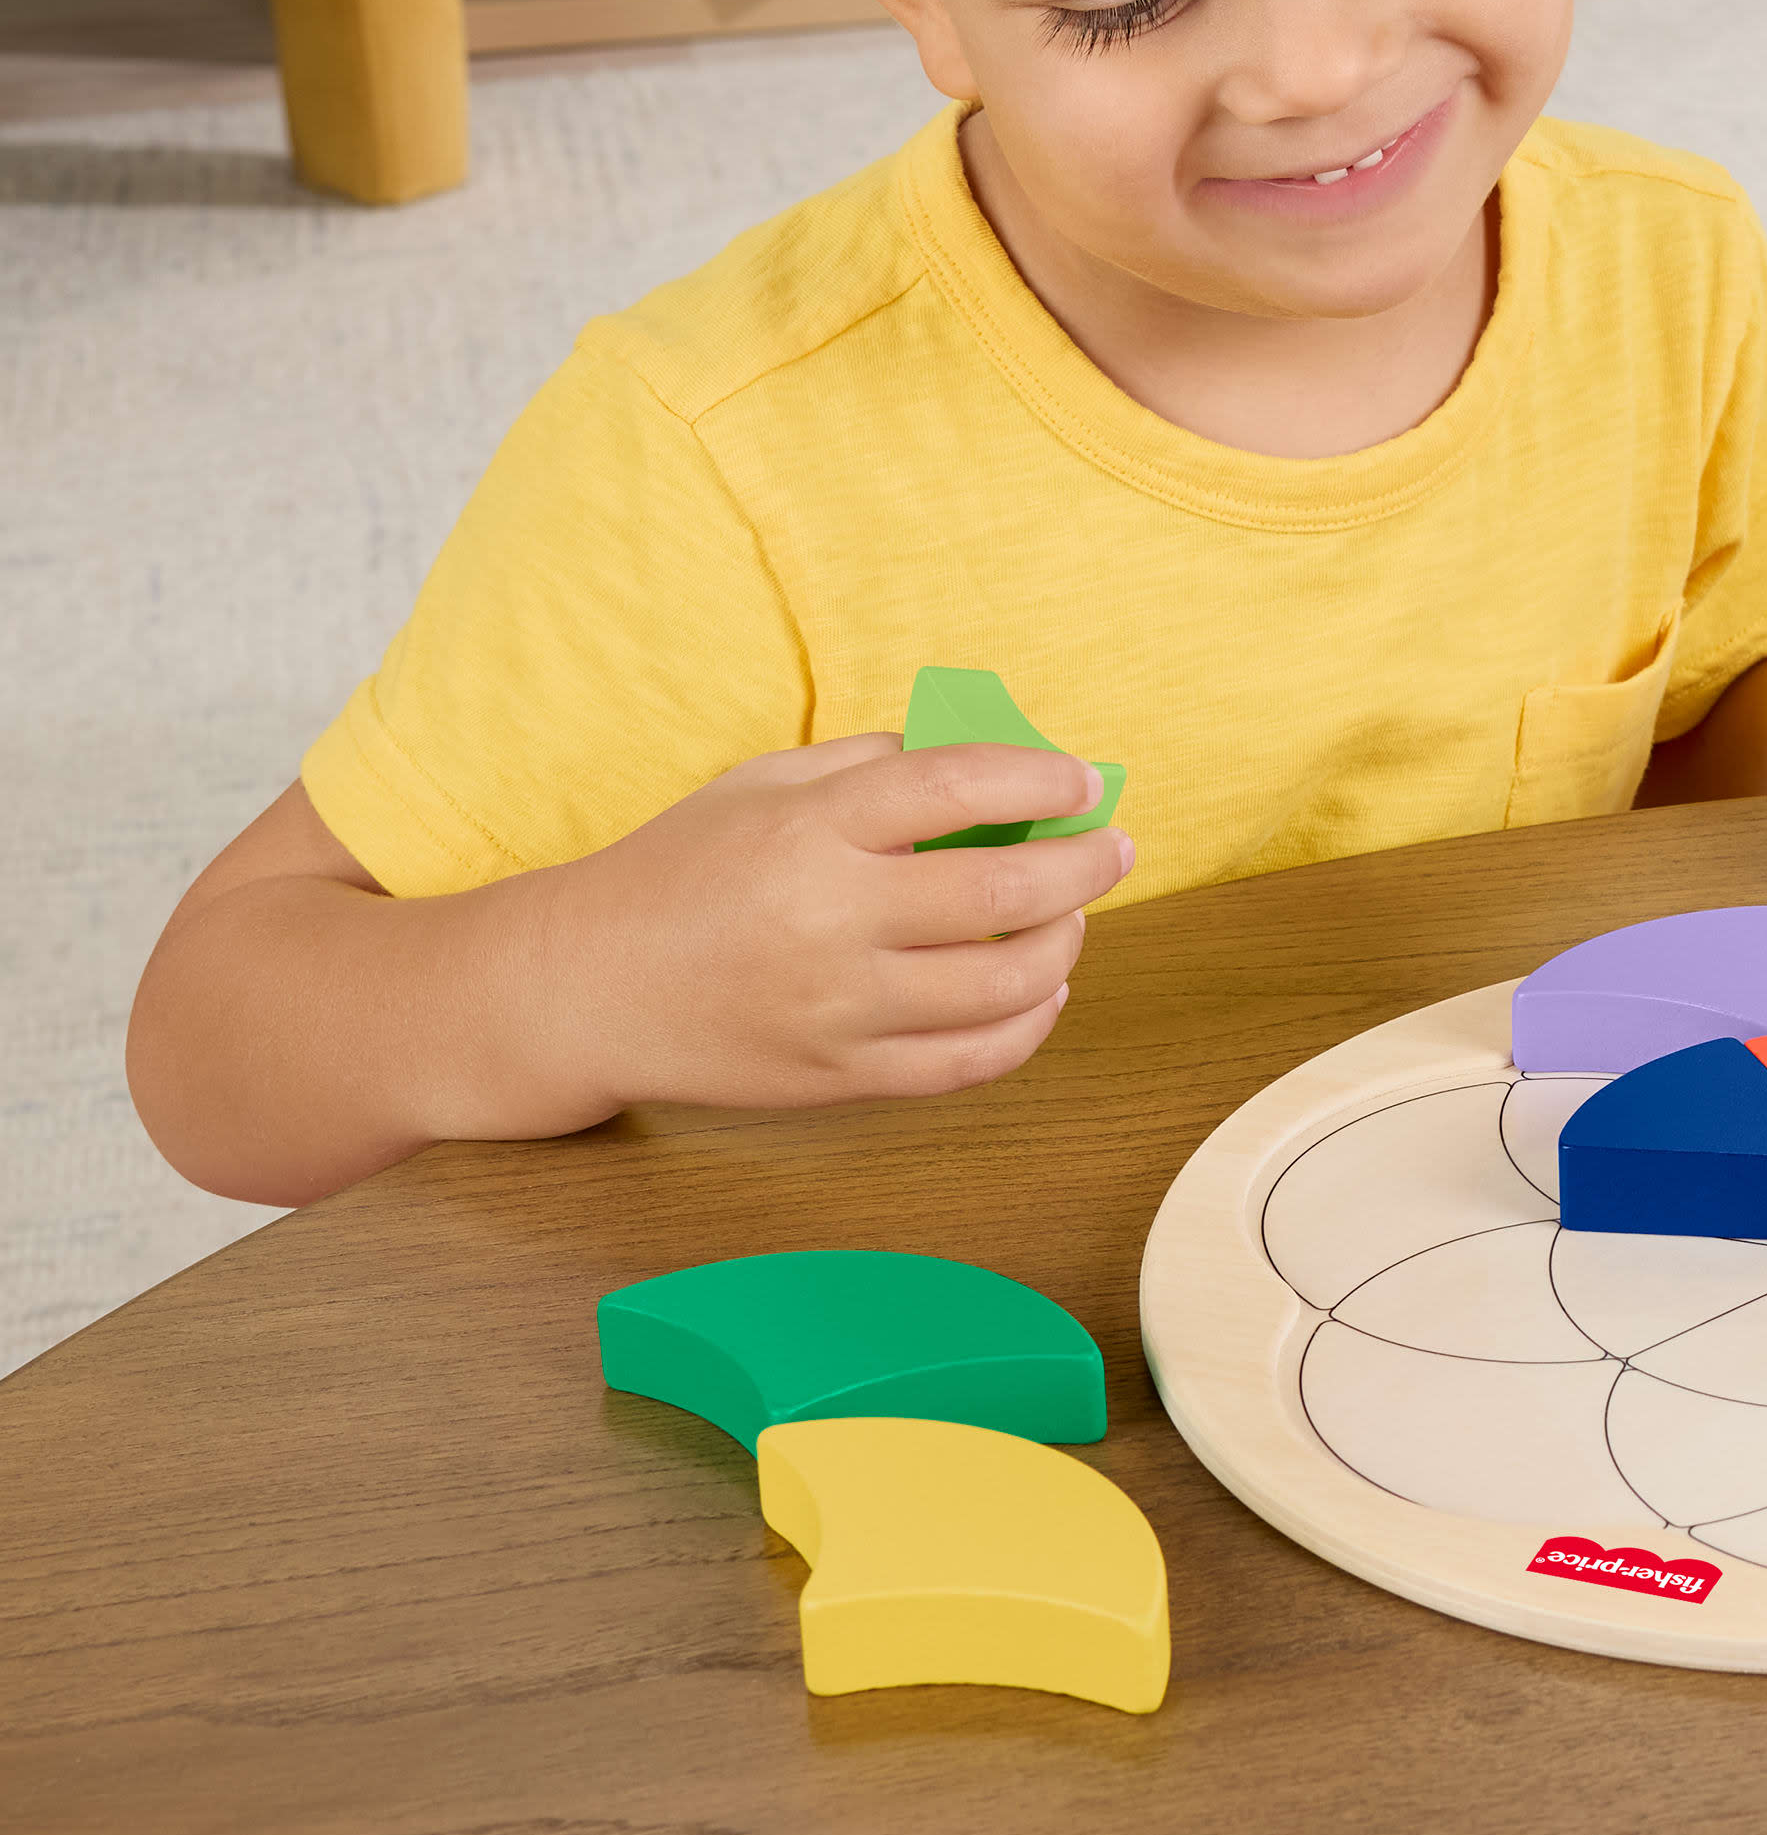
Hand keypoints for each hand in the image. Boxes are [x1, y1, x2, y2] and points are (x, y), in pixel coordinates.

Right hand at [515, 733, 1132, 1121]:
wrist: (585, 989)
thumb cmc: (681, 870)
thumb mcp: (760, 784)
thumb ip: (869, 763)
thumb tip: (983, 757)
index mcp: (809, 829)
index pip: (954, 787)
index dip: (1039, 779)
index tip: (1082, 779)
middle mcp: (829, 919)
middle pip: (1001, 890)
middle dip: (1084, 864)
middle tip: (1112, 847)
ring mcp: (838, 1009)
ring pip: (1004, 983)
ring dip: (1065, 943)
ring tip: (1072, 917)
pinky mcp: (841, 1078)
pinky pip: (969, 1061)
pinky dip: (1029, 1026)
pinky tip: (1044, 990)